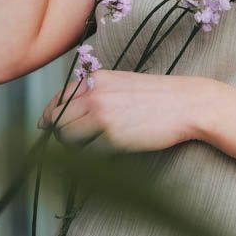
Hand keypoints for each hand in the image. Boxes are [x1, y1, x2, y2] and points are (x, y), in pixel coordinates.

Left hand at [37, 70, 202, 152]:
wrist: (187, 105)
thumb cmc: (158, 97)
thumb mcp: (122, 83)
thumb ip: (95, 93)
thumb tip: (64, 113)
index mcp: (96, 80)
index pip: (57, 99)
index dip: (50, 116)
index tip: (49, 126)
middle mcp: (94, 96)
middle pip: (57, 121)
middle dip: (61, 134)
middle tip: (74, 142)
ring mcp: (101, 117)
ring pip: (67, 139)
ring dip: (74, 147)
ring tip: (94, 145)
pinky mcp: (112, 138)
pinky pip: (88, 153)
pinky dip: (93, 155)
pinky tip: (110, 150)